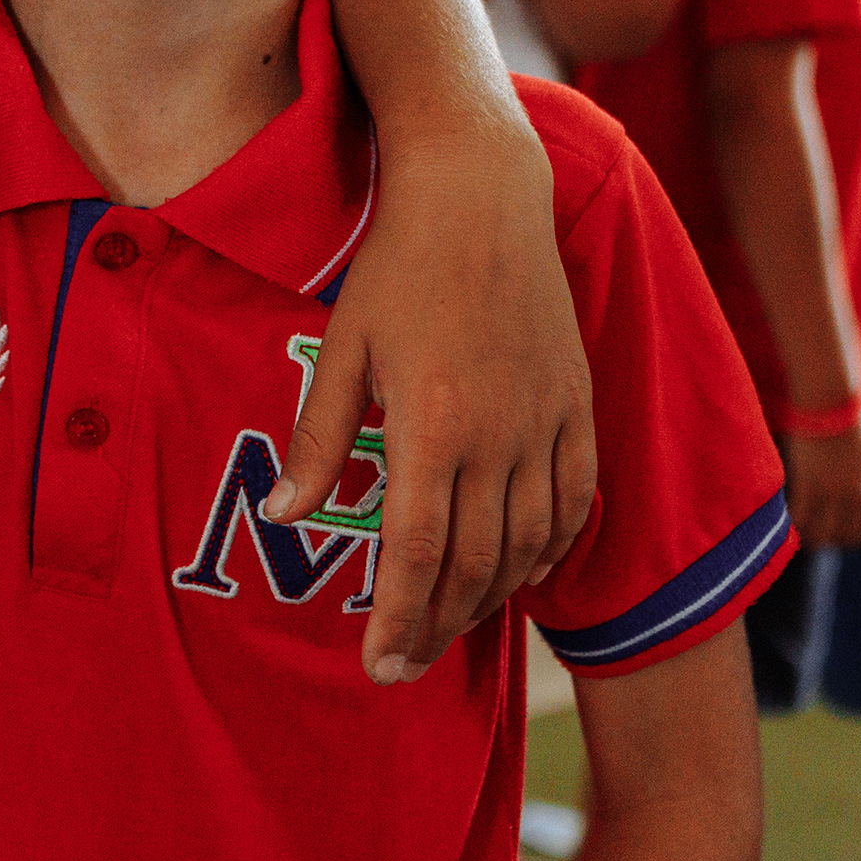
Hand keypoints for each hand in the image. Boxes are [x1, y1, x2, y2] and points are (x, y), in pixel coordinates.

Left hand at [275, 127, 598, 686]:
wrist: (479, 194)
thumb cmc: (395, 266)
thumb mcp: (341, 350)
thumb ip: (319, 441)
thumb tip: (283, 514)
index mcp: (433, 427)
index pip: (418, 555)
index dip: (399, 620)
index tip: (379, 665)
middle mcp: (499, 436)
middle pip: (473, 565)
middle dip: (436, 626)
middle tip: (404, 666)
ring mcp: (547, 422)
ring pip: (527, 544)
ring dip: (489, 597)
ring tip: (450, 625)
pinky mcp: (576, 405)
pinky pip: (574, 502)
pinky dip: (549, 550)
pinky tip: (521, 572)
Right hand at [782, 412, 860, 548]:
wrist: (831, 396)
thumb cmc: (848, 414)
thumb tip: (854, 487)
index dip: (860, 539)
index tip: (845, 534)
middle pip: (851, 537)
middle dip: (836, 540)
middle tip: (820, 534)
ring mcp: (837, 490)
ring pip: (826, 534)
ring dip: (814, 537)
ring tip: (803, 530)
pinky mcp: (811, 482)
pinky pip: (802, 518)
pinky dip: (794, 523)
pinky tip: (788, 518)